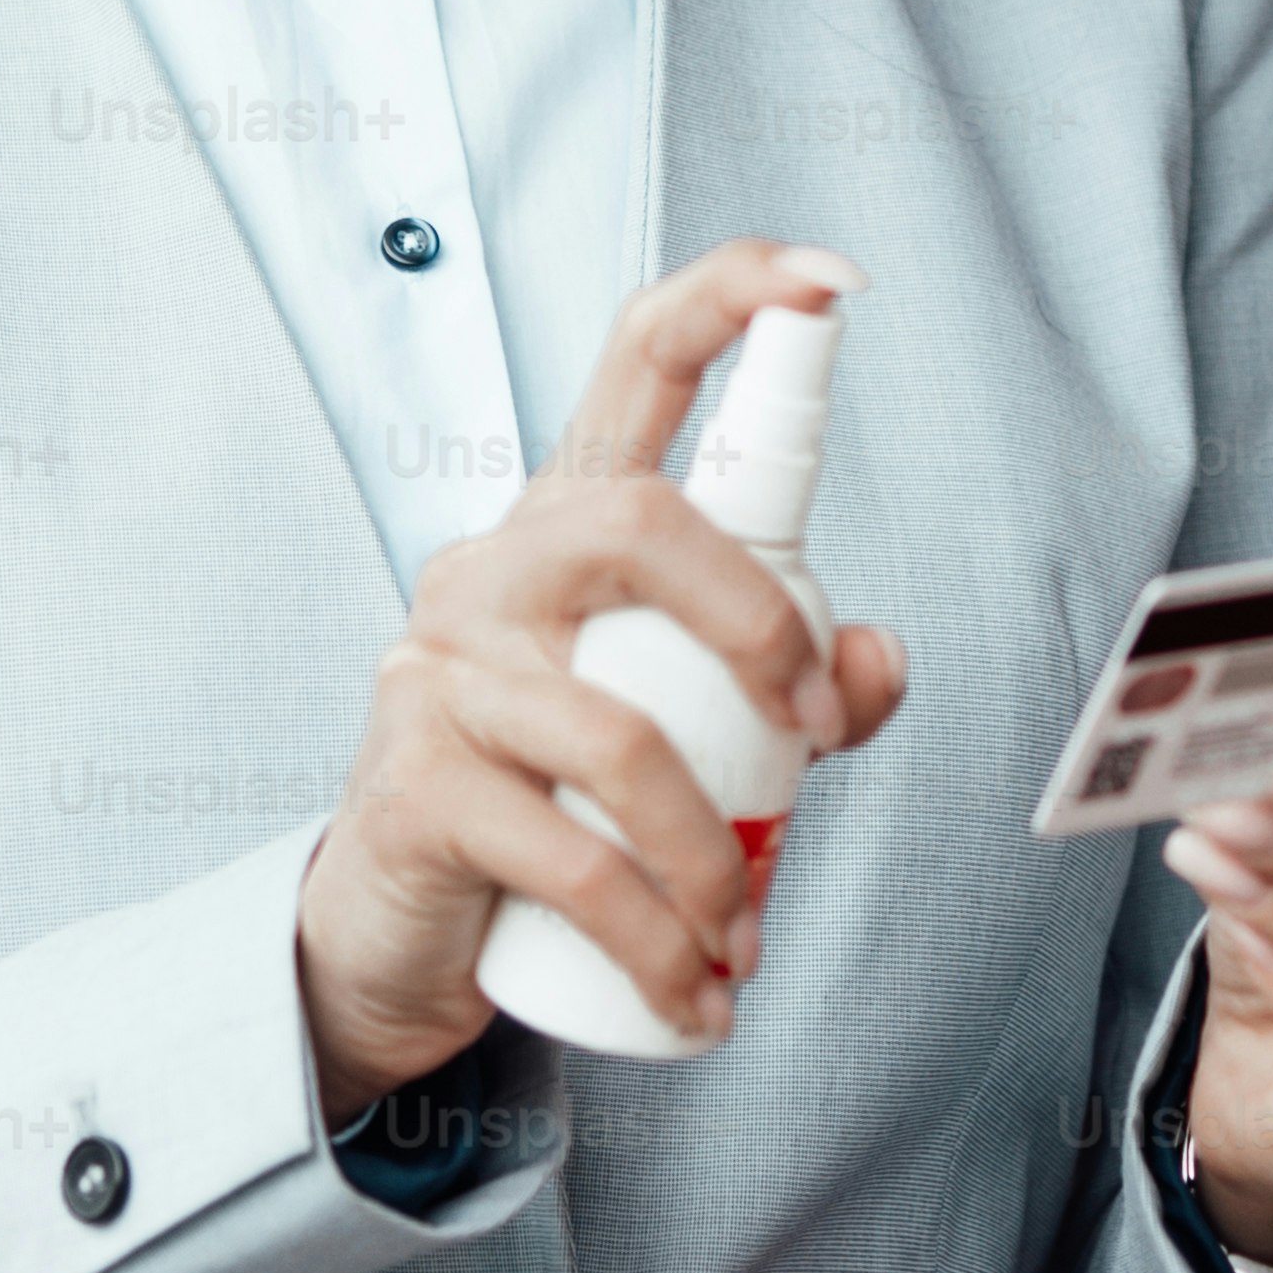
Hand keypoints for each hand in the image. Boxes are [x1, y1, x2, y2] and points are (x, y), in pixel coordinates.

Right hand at [295, 240, 914, 1101]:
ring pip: (619, 734)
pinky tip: (693, 995)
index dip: (733, 299)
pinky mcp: (418, 784)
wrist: (399, 932)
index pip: (637, 361)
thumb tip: (873, 656)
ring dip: (712, 858)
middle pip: (639, 526)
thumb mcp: (692, 728)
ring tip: (743, 942)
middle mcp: (495, 567)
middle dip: (760, 630)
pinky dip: (655, 941)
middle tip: (813, 740)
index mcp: (569, 523)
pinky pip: (568, 858)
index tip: (832, 278)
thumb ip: (793, 680)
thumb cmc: (559, 800)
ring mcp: (443, 670)